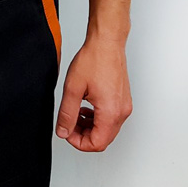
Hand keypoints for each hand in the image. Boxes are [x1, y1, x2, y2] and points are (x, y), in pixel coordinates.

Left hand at [55, 37, 132, 151]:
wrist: (107, 42)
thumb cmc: (94, 59)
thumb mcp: (73, 88)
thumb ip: (67, 113)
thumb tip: (63, 132)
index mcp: (110, 112)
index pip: (96, 144)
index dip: (78, 142)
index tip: (66, 131)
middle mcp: (122, 112)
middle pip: (103, 139)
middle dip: (83, 135)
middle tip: (68, 123)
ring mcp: (124, 106)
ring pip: (107, 129)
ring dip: (89, 127)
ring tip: (74, 113)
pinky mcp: (123, 99)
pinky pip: (111, 118)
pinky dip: (96, 118)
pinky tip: (84, 107)